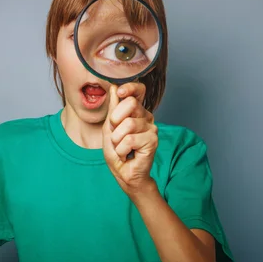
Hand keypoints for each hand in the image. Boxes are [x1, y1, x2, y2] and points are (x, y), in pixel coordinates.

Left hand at [102, 82, 158, 197]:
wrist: (125, 174)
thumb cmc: (118, 152)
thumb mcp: (109, 128)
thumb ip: (113, 109)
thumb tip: (114, 88)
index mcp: (137, 112)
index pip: (139, 90)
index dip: (130, 87)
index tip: (119, 92)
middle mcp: (146, 117)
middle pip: (130, 103)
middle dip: (115, 120)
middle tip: (116, 135)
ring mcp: (151, 128)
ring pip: (128, 124)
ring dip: (117, 140)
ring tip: (122, 148)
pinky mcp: (153, 140)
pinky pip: (129, 140)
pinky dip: (122, 150)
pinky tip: (128, 154)